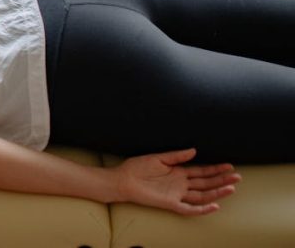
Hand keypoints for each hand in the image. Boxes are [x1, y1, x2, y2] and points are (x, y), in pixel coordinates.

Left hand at [114, 148, 239, 214]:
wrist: (122, 179)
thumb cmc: (137, 168)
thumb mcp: (158, 158)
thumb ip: (176, 156)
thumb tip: (195, 150)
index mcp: (178, 172)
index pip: (201, 171)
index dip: (215, 169)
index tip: (230, 166)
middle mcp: (180, 184)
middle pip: (206, 184)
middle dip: (221, 180)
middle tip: (237, 177)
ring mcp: (176, 194)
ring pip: (202, 195)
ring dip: (217, 193)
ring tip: (232, 189)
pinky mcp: (170, 203)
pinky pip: (189, 209)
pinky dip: (202, 208)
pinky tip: (215, 205)